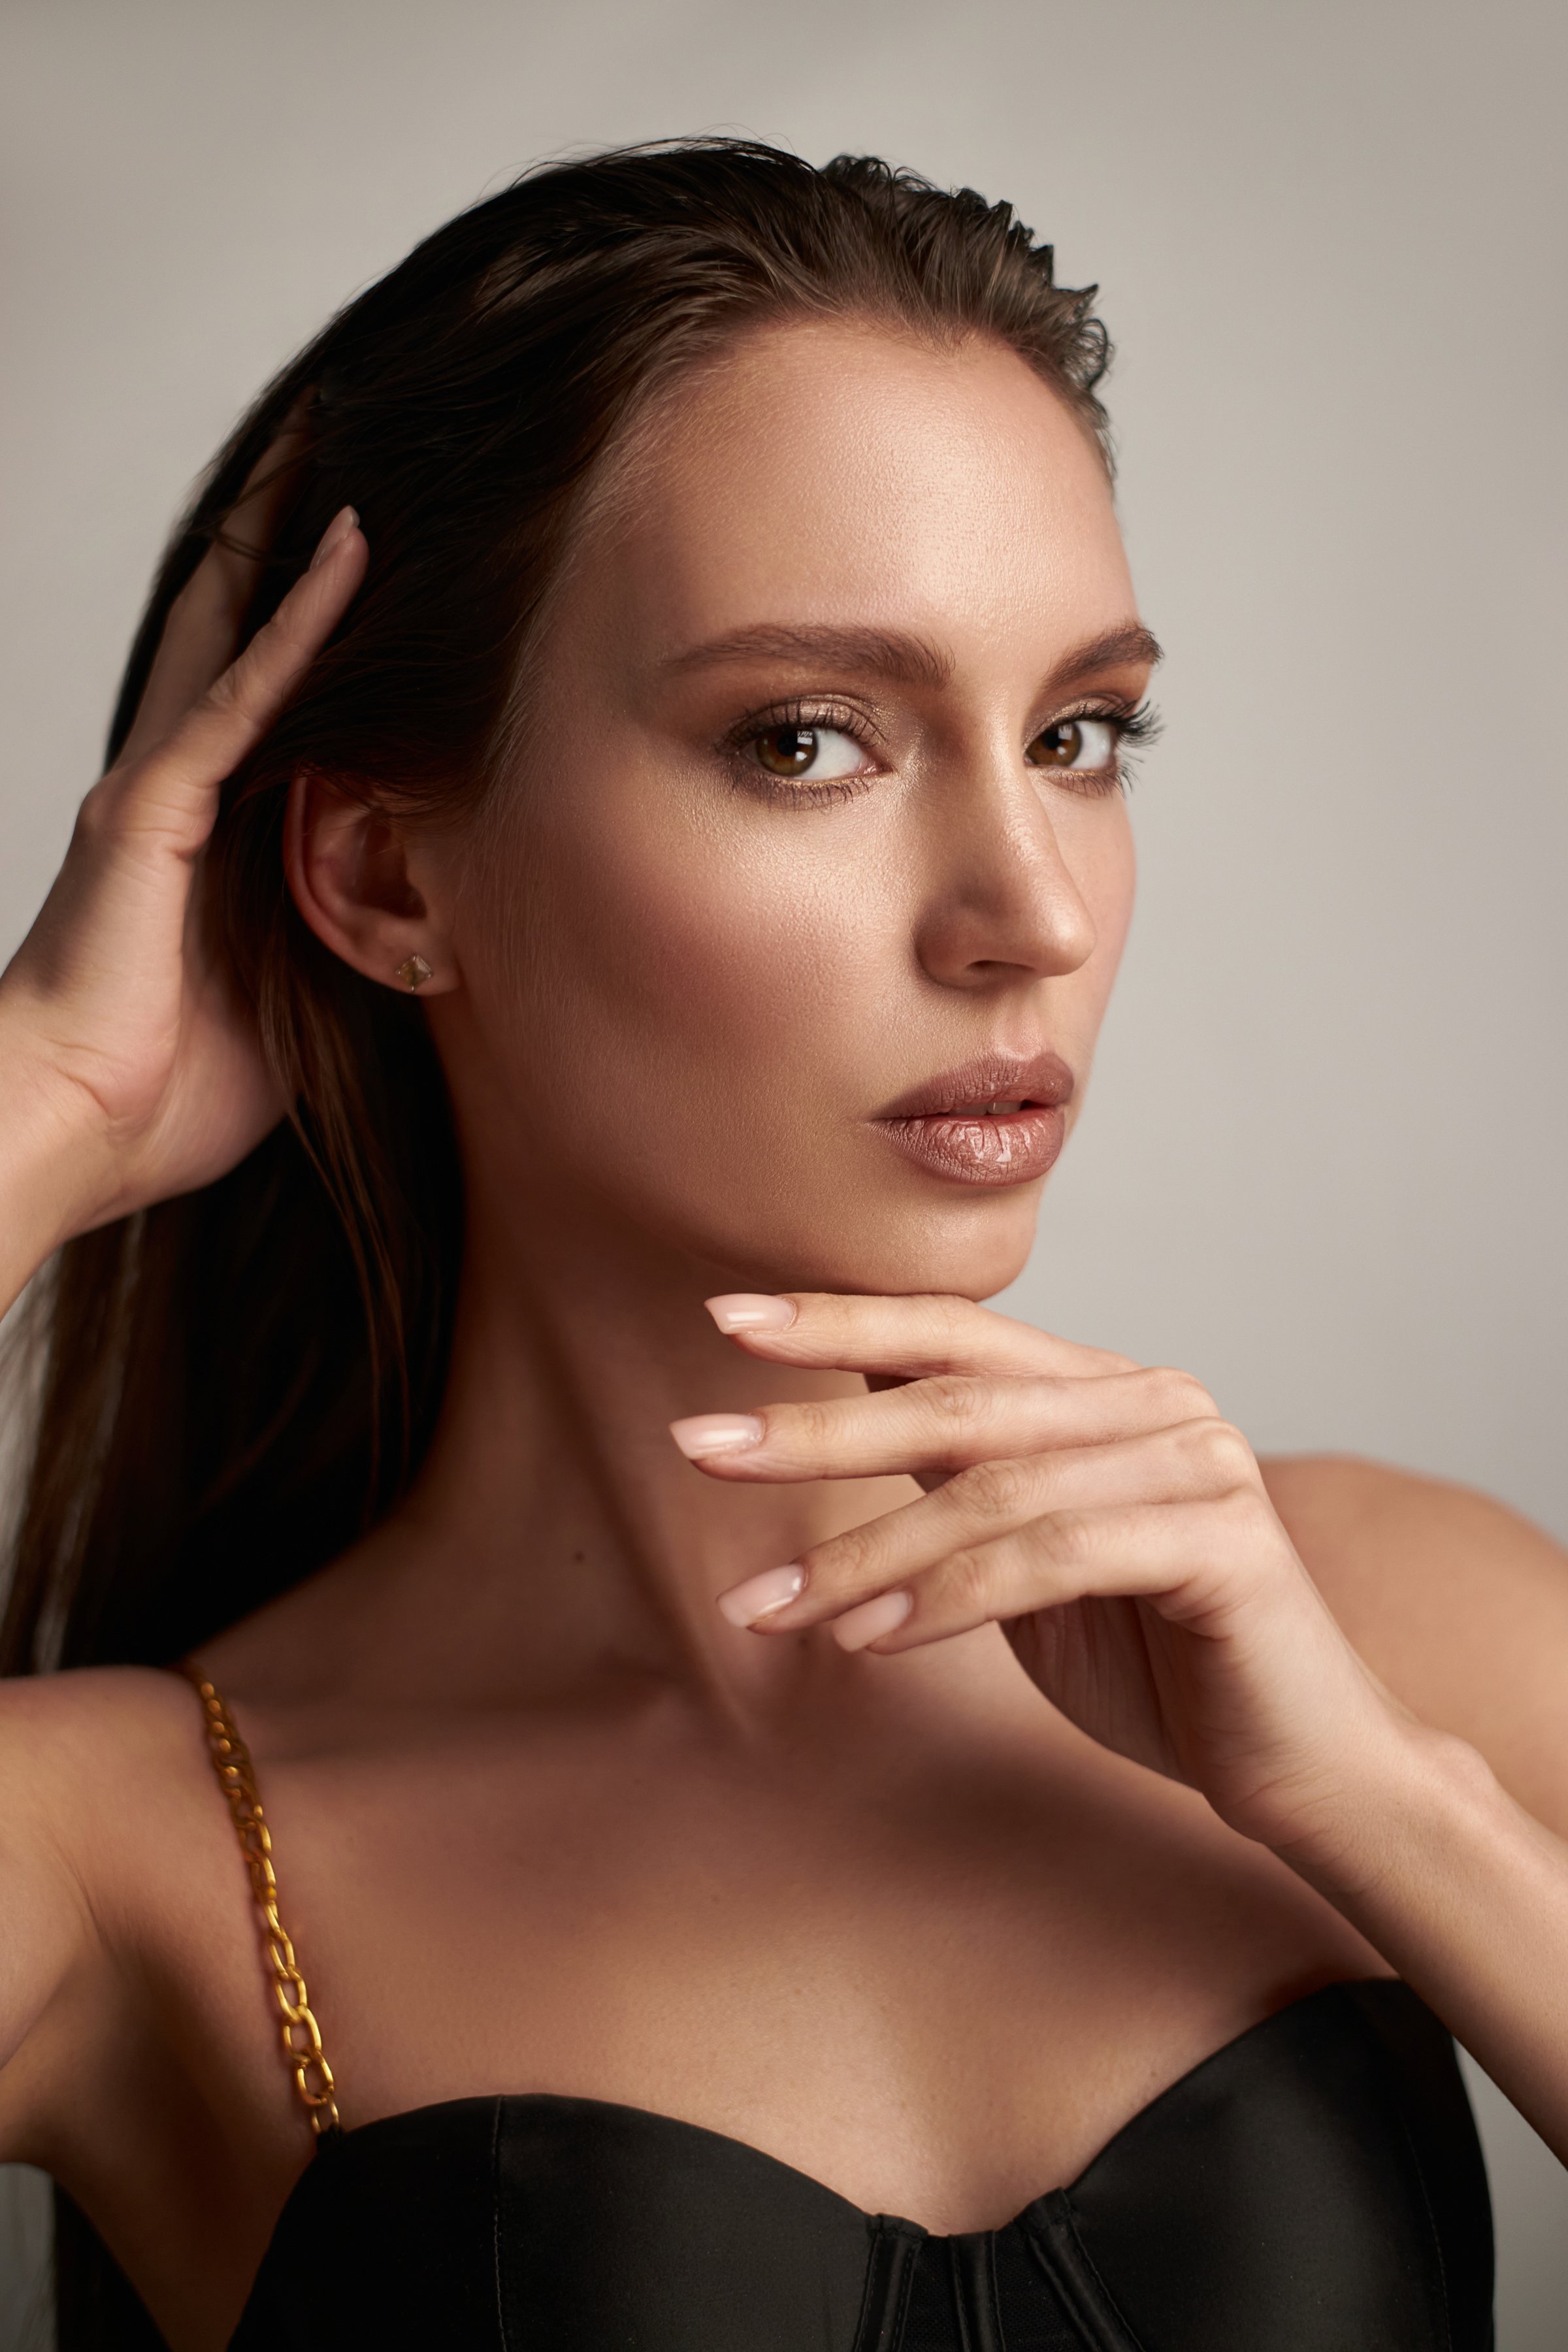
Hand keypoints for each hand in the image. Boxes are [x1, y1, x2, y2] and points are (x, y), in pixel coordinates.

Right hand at [0, 444, 365, 1268]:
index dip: (304, 623)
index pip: (258, 699)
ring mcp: (158, 790)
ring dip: (293, 539)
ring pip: (238, 630)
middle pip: (235, 631)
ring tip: (343, 444)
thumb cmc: (163, 1092)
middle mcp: (169, 791)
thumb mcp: (295, 1010)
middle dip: (282, 540)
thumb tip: (444, 944)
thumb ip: (349, 955)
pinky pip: (245, 694)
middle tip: (339, 446)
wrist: (74, 1131)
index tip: (363, 555)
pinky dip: (301, 623)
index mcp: (196, 839)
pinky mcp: (155, 809)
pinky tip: (350, 552)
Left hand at [675, 1292, 1416, 1856]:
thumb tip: (856, 1399)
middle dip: (816, 1429)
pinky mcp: (1223, 1539)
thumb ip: (966, 1479)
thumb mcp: (1032, 1561)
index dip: (839, 1318)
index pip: (955, 1332)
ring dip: (862, 1555)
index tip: (725, 1321)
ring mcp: (1197, 1461)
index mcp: (1107, 1390)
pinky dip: (947, 1599)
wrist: (1306, 1769)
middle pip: (958, 1402)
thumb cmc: (1161, 1667)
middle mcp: (1157, 1401)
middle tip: (701, 1450)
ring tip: (766, 1607)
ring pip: (992, 1491)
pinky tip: (867, 1638)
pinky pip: (1053, 1556)